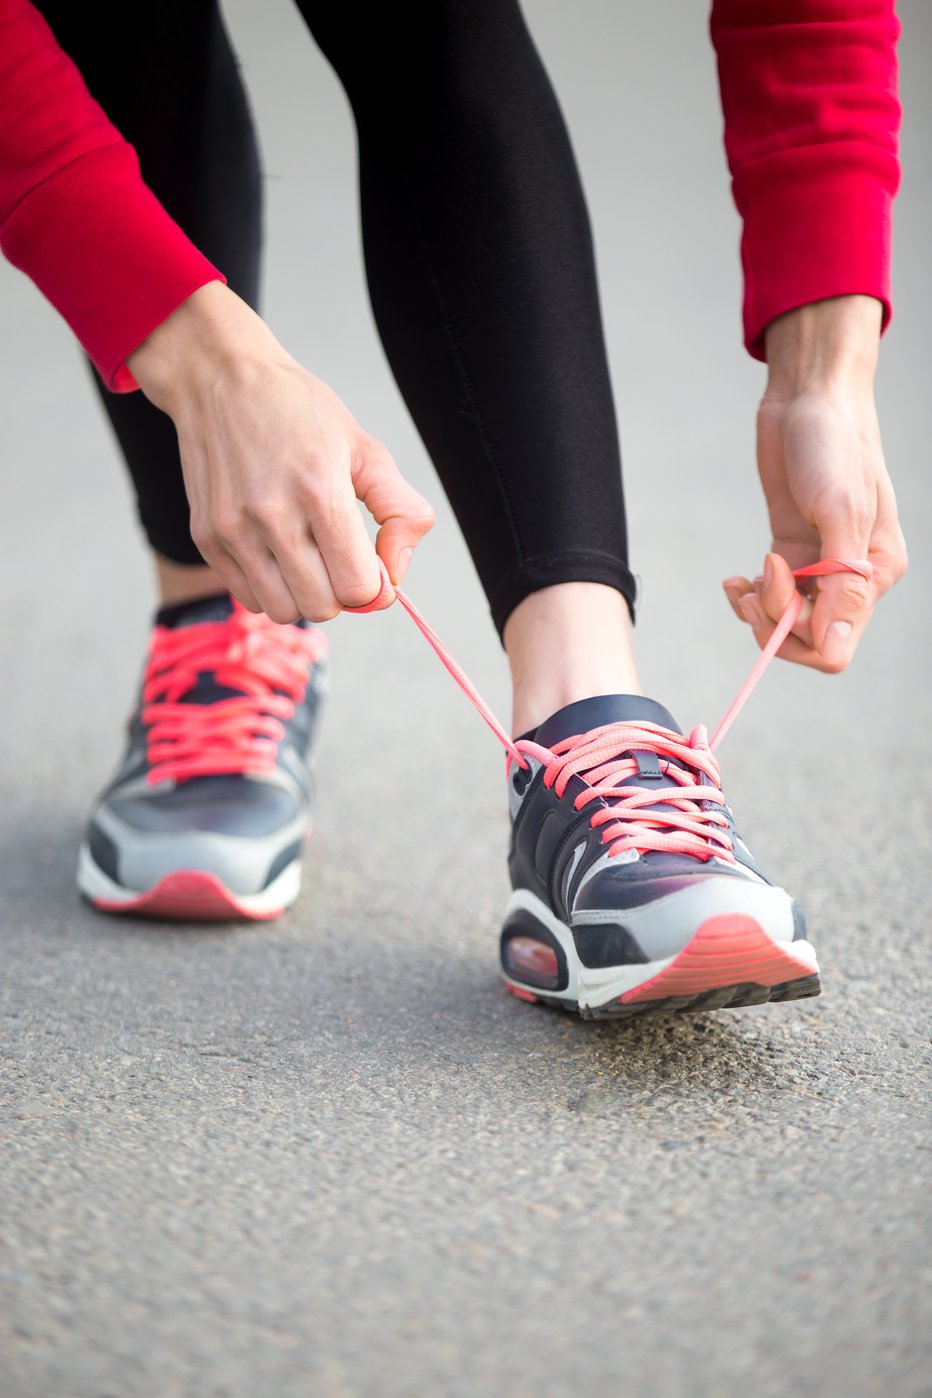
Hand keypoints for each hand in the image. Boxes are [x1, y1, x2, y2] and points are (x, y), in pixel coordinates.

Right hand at [127, 283, 435, 622]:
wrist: (220, 380)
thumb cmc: (299, 413)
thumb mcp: (367, 449)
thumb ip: (401, 513)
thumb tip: (394, 576)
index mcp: (320, 490)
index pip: (358, 586)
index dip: (374, 584)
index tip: (370, 561)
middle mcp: (272, 515)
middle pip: (323, 606)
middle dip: (341, 592)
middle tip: (339, 558)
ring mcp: (233, 530)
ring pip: (284, 611)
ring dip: (304, 595)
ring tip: (307, 559)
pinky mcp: (206, 537)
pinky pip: (249, 598)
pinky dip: (271, 589)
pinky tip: (276, 554)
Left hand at [722, 296, 906, 671]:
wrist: (809, 400)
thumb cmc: (833, 445)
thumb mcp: (841, 511)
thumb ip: (841, 581)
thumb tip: (836, 647)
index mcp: (875, 572)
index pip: (836, 644)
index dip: (798, 635)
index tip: (774, 589)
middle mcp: (851, 577)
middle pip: (807, 638)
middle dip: (772, 622)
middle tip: (752, 585)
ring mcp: (819, 566)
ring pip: (785, 621)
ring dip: (756, 611)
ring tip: (740, 582)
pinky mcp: (791, 552)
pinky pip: (769, 597)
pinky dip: (748, 596)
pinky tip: (734, 580)